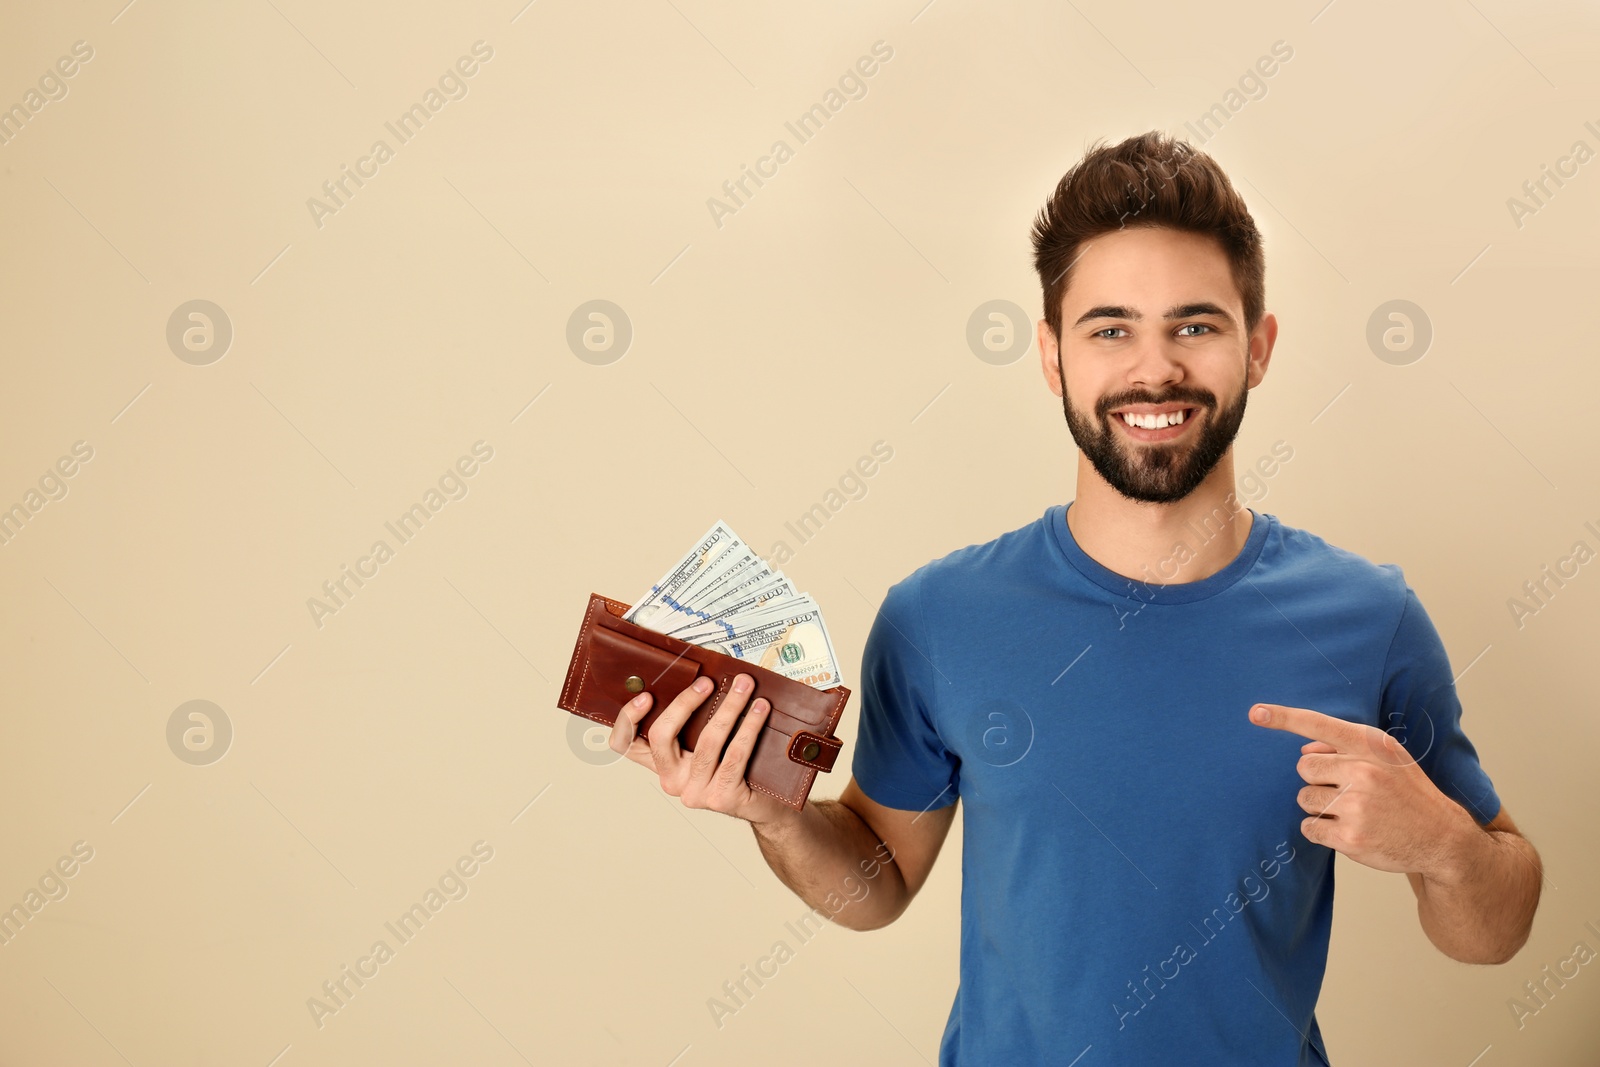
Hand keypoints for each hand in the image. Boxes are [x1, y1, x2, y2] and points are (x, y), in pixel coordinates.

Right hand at [609, 672, 793, 825]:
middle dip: (685, 702)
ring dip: (729, 707)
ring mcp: (695, 792)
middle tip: (706, 683)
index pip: (625, 744)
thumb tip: (697, 677)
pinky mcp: (721, 797)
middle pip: (662, 736)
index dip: (628, 719)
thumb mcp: (705, 744)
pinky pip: (735, 754)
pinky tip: (760, 709)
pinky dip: (750, 726)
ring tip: (744, 686)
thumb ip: (693, 722)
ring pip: (707, 741)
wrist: (763, 805)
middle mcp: (672, 780)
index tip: (647, 696)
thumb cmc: (735, 768)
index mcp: (662, 764)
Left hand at [1248, 702, 1476, 876]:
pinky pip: (1309, 828)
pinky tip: (1350, 830)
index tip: (1256, 712)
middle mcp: (1363, 771)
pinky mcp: (1350, 837)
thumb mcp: (1387, 759)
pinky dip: (1321, 831)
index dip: (1284, 718)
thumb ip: (1346, 748)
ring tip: (1354, 812)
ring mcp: (1357, 805)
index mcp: (1371, 746)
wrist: (1442, 838)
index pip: (1320, 725)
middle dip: (1318, 780)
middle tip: (1347, 791)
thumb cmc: (1407, 792)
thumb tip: (1304, 751)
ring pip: (1304, 799)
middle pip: (1303, 769)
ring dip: (1320, 807)